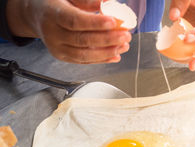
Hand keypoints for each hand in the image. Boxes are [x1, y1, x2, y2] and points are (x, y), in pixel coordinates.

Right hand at [6, 0, 131, 63]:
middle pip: (82, 40)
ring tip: (124, 46)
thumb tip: (108, 3)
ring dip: (107, 52)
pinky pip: (84, 61)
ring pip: (84, 54)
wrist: (37, 15)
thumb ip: (86, 1)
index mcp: (52, 13)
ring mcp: (57, 48)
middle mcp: (52, 33)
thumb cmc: (55, 3)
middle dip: (108, 39)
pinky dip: (102, 60)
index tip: (114, 22)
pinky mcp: (63, 57)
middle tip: (125, 35)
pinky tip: (115, 55)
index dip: (95, 23)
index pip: (75, 20)